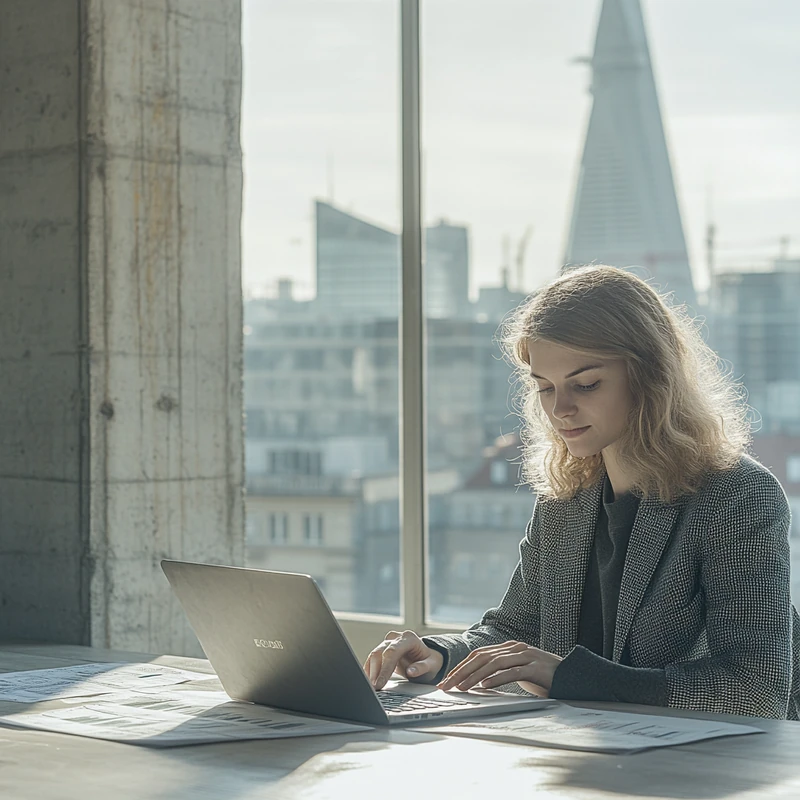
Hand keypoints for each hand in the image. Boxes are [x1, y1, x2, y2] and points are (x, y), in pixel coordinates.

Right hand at [364, 630, 443, 690]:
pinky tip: (369, 681)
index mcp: (409, 639)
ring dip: (370, 672)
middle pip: (380, 652)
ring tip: (370, 687)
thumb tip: (410, 671)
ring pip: (374, 655)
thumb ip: (422, 667)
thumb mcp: (431, 665)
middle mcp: (397, 638)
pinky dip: (369, 670)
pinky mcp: (383, 649)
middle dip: (375, 671)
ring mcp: (389, 642)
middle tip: (373, 688)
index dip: (385, 669)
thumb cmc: (430, 661)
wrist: (427, 657)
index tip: (380, 683)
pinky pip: (373, 659)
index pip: (393, 652)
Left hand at [437, 640, 561, 695]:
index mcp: (508, 648)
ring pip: (494, 664)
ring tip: (462, 687)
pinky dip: (496, 679)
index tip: (447, 679)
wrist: (572, 676)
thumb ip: (501, 671)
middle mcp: (515, 649)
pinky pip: (512, 672)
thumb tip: (478, 681)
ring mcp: (525, 657)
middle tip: (447, 685)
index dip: (461, 666)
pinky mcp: (535, 668)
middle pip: (482, 658)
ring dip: (475, 676)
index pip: (478, 655)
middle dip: (461, 671)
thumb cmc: (542, 677)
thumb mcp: (518, 671)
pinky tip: (485, 686)